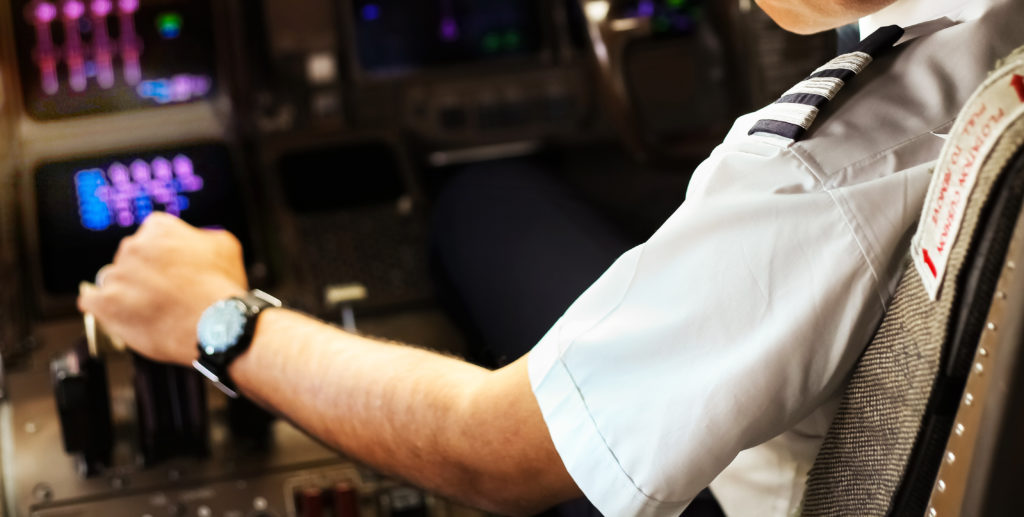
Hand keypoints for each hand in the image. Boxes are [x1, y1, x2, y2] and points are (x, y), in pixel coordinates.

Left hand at [78, 212, 247, 365]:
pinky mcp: (105, 303)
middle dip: (142, 274)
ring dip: (125, 292)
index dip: (162, 255)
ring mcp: (117, 274)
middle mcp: (134, 246)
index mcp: (159, 229)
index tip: (169, 268)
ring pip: (112, 280)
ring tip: (147, 309)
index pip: (150, 236)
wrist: (217, 325)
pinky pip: (90, 302)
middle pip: (129, 258)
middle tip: (162, 292)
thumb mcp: (225, 247)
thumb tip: (196, 240)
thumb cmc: (221, 289)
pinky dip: (102, 309)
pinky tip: (118, 314)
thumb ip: (202, 237)